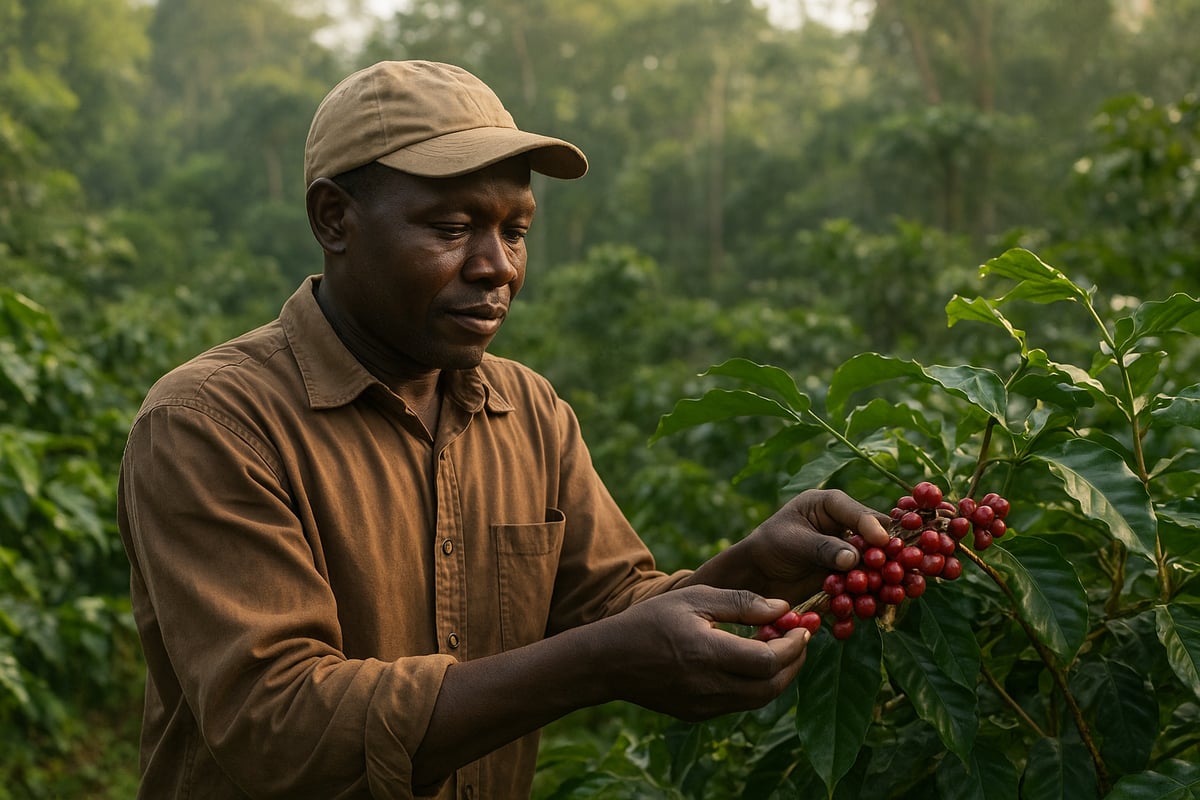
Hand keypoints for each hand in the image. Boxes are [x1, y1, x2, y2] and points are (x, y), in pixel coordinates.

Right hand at [594, 585, 810, 721]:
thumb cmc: (650, 621)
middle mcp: (709, 686)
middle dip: (794, 664)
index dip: (793, 645)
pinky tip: (751, 664)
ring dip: (777, 677)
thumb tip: (783, 608)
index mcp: (707, 653)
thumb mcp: (694, 598)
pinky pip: (738, 704)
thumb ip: (741, 603)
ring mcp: (703, 705)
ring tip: (780, 651)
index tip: (803, 627)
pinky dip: (754, 686)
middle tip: (800, 640)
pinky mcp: (697, 714)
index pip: (768, 660)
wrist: (609, 661)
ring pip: (758, 699)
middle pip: (771, 686)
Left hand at [687, 488, 890, 603]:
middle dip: (889, 555)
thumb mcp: (792, 542)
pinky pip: (866, 586)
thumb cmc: (770, 545)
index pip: (859, 512)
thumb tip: (853, 558)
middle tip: (900, 570)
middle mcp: (847, 527)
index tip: (881, 542)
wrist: (759, 575)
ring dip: (885, 580)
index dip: (872, 526)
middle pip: (878, 538)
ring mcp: (851, 552)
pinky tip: (871, 609)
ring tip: (895, 593)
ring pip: (877, 564)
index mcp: (832, 505)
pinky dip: (869, 598)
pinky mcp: (850, 576)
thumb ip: (822, 548)